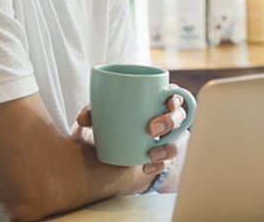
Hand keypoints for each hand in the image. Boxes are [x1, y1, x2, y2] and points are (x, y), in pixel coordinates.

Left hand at [71, 85, 188, 175]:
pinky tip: (146, 167)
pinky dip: (158, 166)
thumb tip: (83, 119)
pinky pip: (167, 163)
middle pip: (180, 117)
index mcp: (157, 103)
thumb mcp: (104, 115)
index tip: (168, 102)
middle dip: (170, 122)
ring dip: (167, 148)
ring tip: (151, 154)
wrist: (113, 149)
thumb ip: (94, 112)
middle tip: (152, 129)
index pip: (174, 96)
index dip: (176, 98)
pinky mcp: (162, 157)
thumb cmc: (114, 122)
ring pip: (177, 141)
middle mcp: (167, 120)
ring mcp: (167, 139)